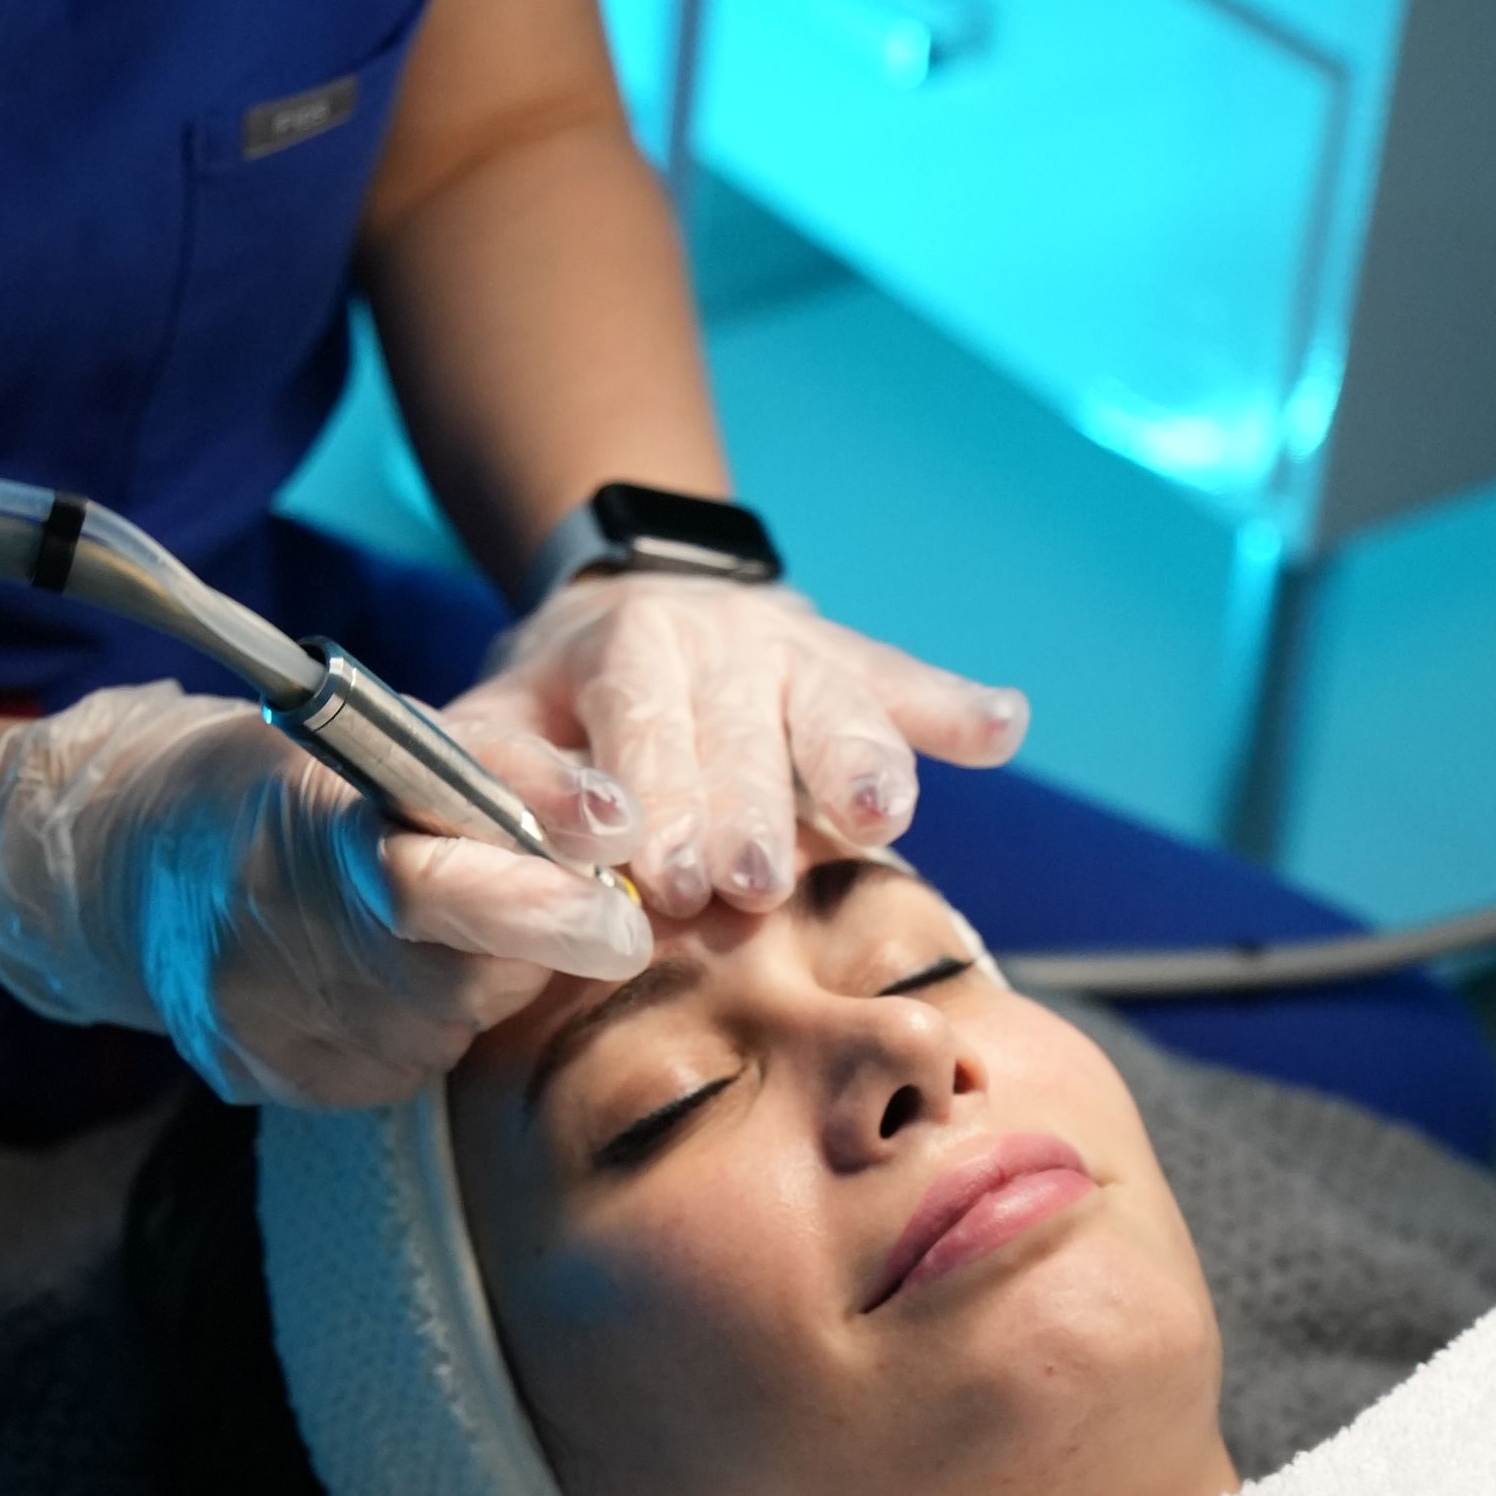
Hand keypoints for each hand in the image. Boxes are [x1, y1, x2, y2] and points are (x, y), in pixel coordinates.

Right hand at [0, 682, 650, 1107]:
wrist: (127, 860)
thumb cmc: (286, 784)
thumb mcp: (387, 734)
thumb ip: (508, 772)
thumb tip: (619, 825)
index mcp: (291, 824)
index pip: (424, 886)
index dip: (532, 906)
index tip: (618, 915)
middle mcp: (257, 934)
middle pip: (450, 981)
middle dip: (525, 945)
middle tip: (547, 904)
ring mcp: (252, 1021)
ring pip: (436, 1033)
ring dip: (472, 986)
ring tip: (433, 930)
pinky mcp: (258, 1079)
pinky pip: (394, 1070)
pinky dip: (419, 1026)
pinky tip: (384, 979)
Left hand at [455, 574, 1028, 916]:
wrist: (629, 611)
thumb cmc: (554, 710)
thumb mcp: (493, 727)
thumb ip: (497, 782)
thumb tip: (510, 842)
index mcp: (623, 644)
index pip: (640, 719)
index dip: (654, 794)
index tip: (660, 872)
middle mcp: (716, 634)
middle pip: (738, 725)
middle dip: (747, 806)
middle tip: (752, 884)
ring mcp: (794, 646)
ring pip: (831, 701)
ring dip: (857, 759)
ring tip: (881, 817)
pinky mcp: (854, 661)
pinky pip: (910, 682)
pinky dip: (956, 706)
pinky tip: (1002, 727)